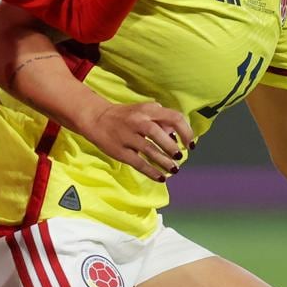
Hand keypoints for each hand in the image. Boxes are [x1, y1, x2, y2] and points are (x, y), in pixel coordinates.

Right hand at [76, 99, 196, 181]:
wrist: (96, 118)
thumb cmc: (126, 116)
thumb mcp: (144, 111)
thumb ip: (161, 120)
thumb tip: (177, 136)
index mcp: (148, 110)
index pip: (173, 117)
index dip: (186, 132)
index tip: (190, 144)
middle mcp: (138, 121)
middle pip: (159, 134)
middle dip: (172, 148)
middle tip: (179, 156)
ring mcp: (128, 136)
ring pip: (150, 149)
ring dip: (164, 161)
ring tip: (174, 169)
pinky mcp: (120, 151)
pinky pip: (138, 163)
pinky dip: (151, 171)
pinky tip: (161, 177)